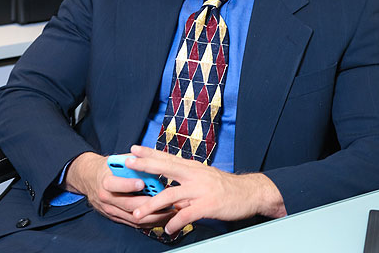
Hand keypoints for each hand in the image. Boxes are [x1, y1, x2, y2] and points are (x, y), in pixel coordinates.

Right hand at [64, 151, 175, 227]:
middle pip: (129, 204)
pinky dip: (149, 222)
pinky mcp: (116, 218)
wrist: (89, 179)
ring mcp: (111, 210)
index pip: (115, 185)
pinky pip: (134, 224)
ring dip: (153, 216)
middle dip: (149, 204)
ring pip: (133, 218)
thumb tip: (151, 158)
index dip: (128, 184)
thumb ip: (132, 161)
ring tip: (170, 211)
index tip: (142, 183)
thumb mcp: (115, 160)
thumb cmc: (107, 168)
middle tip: (166, 201)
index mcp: (105, 181)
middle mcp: (106, 198)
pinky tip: (162, 218)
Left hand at [128, 145, 286, 234]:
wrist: (250, 193)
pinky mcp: (208, 205)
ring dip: (152, 205)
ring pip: (171, 195)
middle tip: (128, 163)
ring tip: (137, 214)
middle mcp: (195, 175)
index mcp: (193, 168)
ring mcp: (201, 189)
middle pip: (166, 167)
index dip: (150, 153)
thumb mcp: (204, 180)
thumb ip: (185, 186)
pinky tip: (167, 228)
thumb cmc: (225, 187)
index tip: (133, 149)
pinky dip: (175, 222)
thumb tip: (168, 195)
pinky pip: (186, 214)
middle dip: (145, 165)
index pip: (167, 158)